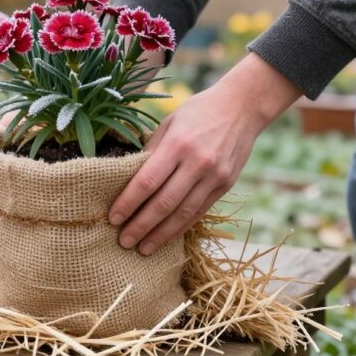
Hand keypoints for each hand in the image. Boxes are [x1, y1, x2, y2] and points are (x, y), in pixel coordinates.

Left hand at [108, 54, 301, 254]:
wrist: (242, 107)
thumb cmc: (197, 112)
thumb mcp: (169, 123)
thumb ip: (151, 151)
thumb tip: (130, 179)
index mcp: (177, 144)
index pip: (147, 181)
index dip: (128, 203)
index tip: (113, 218)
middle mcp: (197, 163)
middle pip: (164, 203)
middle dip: (141, 225)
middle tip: (123, 241)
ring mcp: (215, 176)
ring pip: (183, 213)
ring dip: (161, 234)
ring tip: (143, 248)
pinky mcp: (226, 185)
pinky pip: (200, 211)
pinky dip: (182, 226)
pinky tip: (167, 237)